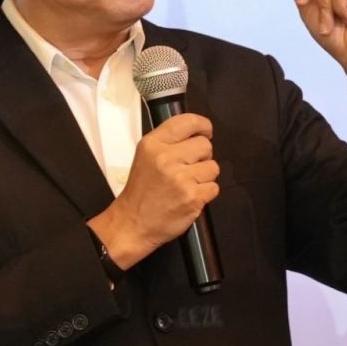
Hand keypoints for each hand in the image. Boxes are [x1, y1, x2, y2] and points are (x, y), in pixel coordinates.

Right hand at [88, 112, 219, 268]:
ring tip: (188, 184)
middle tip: (189, 168)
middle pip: (205, 145)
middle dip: (202, 156)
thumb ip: (169, 142)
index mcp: (153, 144)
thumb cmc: (141, 190)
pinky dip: (205, 193)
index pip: (188, 122)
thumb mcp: (145, 156)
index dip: (203, 125)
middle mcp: (166, 158)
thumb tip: (199, 133)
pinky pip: (214, 187)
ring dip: (205, 177)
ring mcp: (180, 178)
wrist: (132, 223)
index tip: (206, 132)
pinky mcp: (192, 197)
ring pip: (213, 167)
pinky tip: (190, 197)